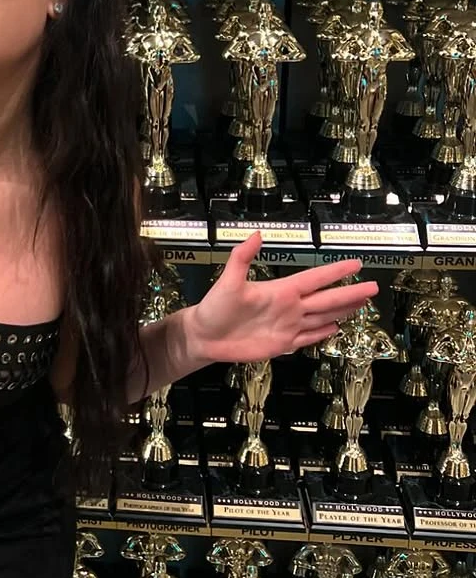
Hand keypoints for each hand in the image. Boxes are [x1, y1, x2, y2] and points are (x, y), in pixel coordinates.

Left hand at [185, 232, 377, 364]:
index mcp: (280, 290)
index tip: (355, 264)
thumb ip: (242, 257)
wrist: (205, 336)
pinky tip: (336, 328)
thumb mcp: (228, 280)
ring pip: (323, 317)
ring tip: (362, 304)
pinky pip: (308, 337)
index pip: (315, 279)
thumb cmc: (214, 307)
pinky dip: (323, 333)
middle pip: (327, 299)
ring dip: (343, 311)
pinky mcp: (283, 343)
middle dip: (351, 294)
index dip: (335, 272)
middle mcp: (289, 307)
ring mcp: (288, 325)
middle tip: (373, 288)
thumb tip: (256, 234)